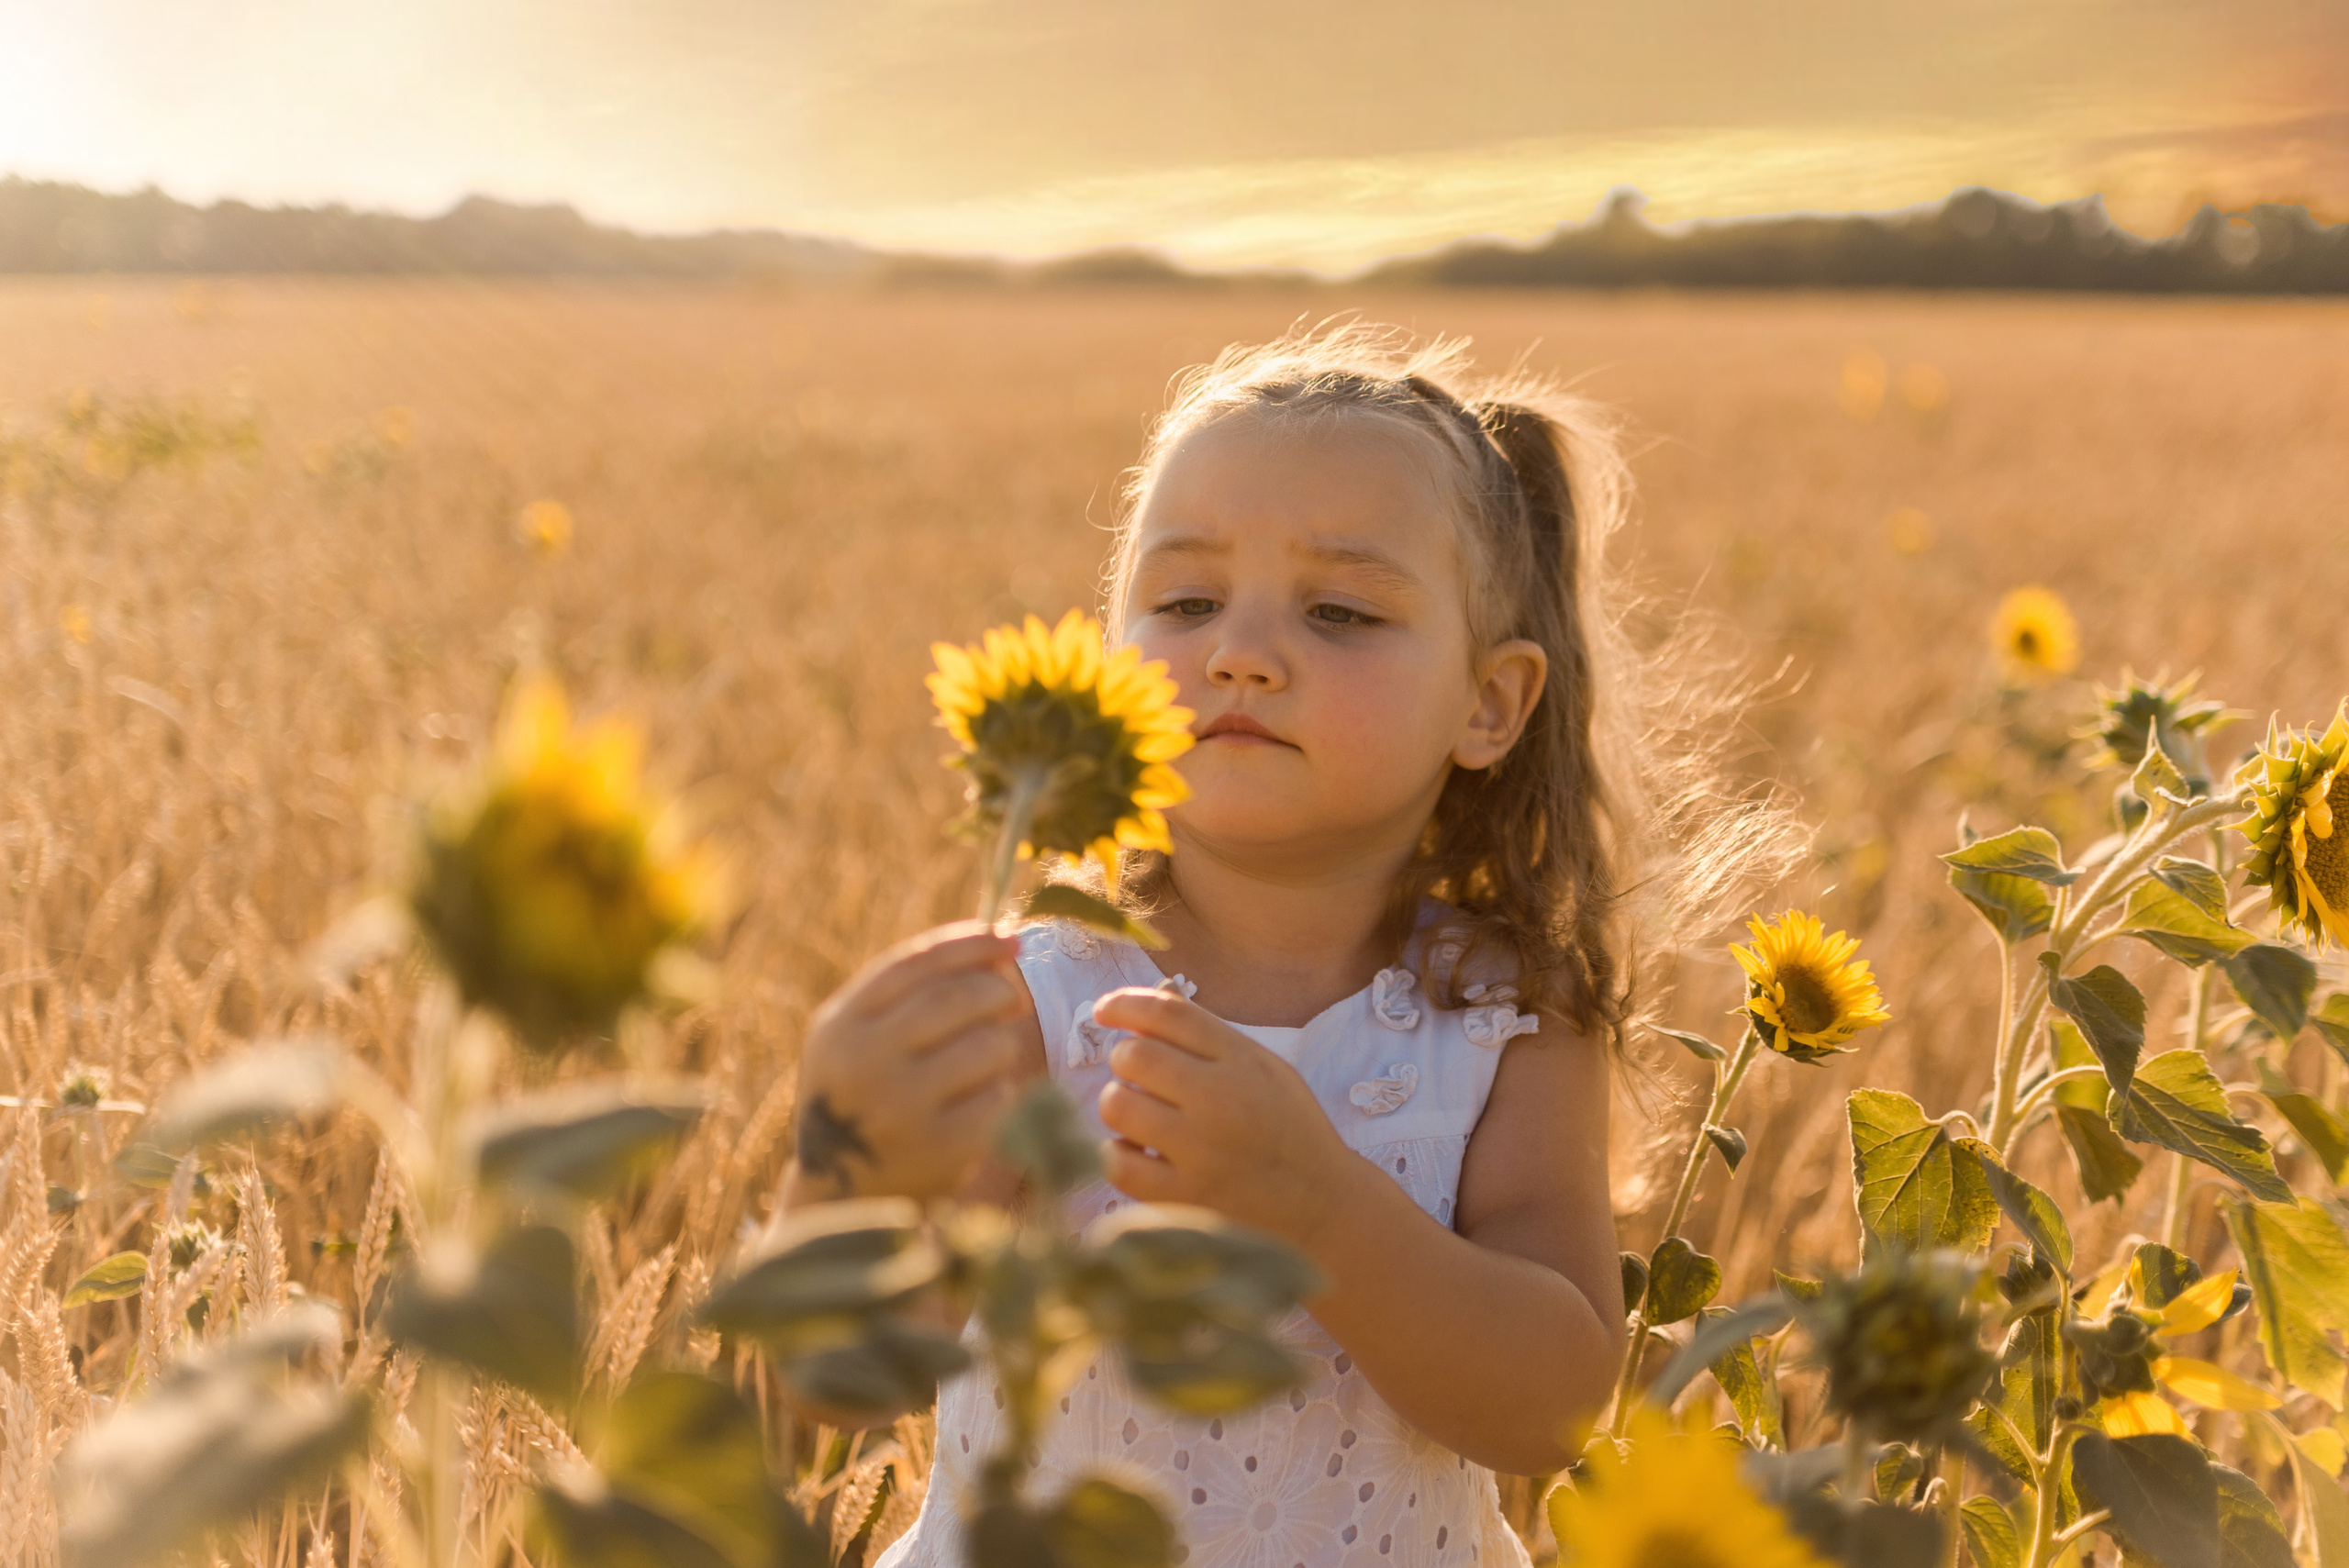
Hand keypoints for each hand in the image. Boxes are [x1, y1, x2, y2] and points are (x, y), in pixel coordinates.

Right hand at [790, 921, 1028, 1201]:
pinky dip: (1002, 1095)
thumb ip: (912, 990)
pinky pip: (1001, 1097)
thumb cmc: (866, 1097)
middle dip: (997, 991)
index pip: (914, 963)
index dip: (970, 944)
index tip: (1010, 940)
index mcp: (839, 1026)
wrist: (841, 1199)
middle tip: (1012, 1000)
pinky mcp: (939, 1149)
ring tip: (987, 1061)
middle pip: (957, 999)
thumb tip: (1000, 944)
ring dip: (1002, 1045)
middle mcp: (863, 1063)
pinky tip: (982, 1105)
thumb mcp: (858, 1039)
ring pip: (989, 1045)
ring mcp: (900, 1108)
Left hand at [1091, 987, 1361, 1246]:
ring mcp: (1201, 1151)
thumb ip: (1210, 1035)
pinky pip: (1117, 1163)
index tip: (1106, 1011)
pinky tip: (1138, 1152)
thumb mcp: (1264, 1067)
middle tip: (1140, 1077)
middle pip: (1134, 1054)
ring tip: (1140, 1116)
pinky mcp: (1184, 1197)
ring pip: (1117, 1105)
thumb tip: (1148, 1002)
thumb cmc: (1287, 1128)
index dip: (1125, 1003)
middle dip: (1125, 1058)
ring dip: (1119, 1104)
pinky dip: (1118, 1153)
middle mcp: (1221, 1100)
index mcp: (1242, 1061)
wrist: (1322, 1205)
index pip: (1168, 1014)